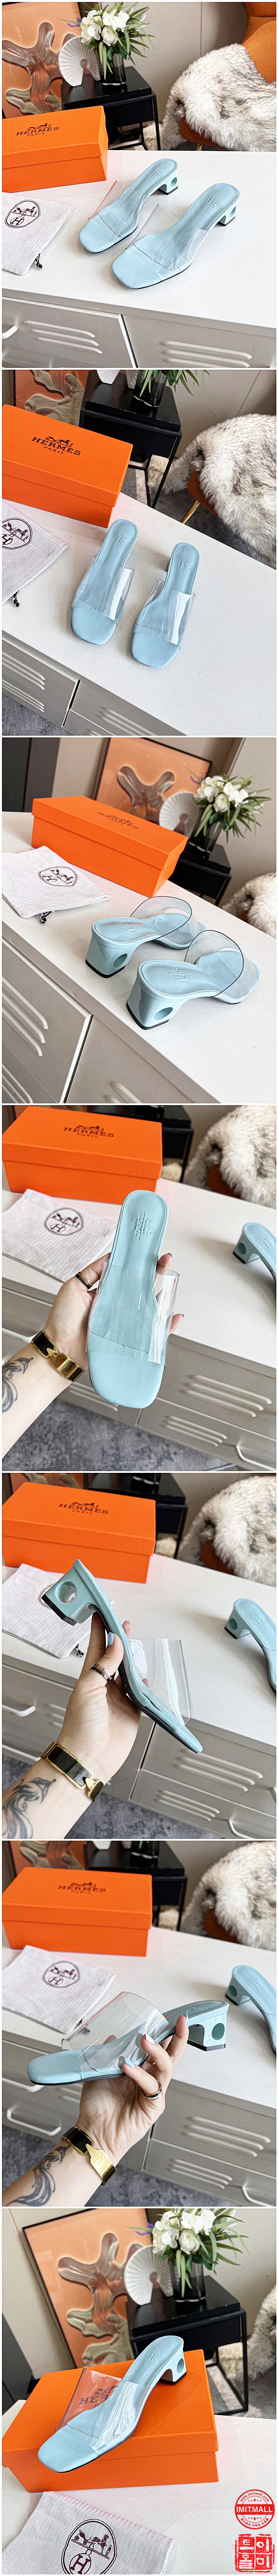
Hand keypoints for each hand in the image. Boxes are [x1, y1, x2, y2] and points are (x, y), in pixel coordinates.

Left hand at [46, 1252, 182, 1372]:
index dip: (139, 1263)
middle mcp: (117, 1306)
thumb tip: (110, 1256)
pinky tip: (173, 1318)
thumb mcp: (74, 1287)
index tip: (149, 1252)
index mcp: (106, 1291)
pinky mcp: (128, 1338)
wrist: (61, 1349)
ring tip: (172, 1284)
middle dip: (156, 1273)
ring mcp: (124, 1322)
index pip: (126, 1274)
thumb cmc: (63, 1320)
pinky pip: (151, 1332)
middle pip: (142, 1287)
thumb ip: (92, 1272)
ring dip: (164, 1296)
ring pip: (150, 1308)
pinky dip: (165, 1326)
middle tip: (166, 1261)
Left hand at [58, 1609, 139, 1782]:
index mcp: (89, 1678)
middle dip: (120, 1642)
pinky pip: (141, 1695)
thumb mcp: (88, 1689)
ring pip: (129, 1675)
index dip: (100, 1630)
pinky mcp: (131, 1713)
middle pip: (114, 1659)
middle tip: (125, 1625)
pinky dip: (145, 1686)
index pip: (96, 1647)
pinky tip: (147, 1679)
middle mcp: (104, 1687)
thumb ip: (103, 1665)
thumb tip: (115, 1645)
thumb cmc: (80, 1726)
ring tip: (138, 1648)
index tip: (102, 1613)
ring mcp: (118, 1700)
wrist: (89, 1758)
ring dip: (133, 1661)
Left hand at [77, 2016, 187, 2166]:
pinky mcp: (153, 2106)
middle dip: (178, 2038)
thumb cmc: (97, 2106)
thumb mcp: (100, 2072)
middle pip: (171, 2056)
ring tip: (144, 2040)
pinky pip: (151, 2086)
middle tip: (179, 2022)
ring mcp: (153, 2093)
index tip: (173, 2018)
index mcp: (140, 2070)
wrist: (93, 2131)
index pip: (158, 2048)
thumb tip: (112, 2036)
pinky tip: (128, 2067)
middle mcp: (150, 2079)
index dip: (166, 2033)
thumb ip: (107, 2054)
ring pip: (166, 2067)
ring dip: (157, 2051)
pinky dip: (140, 2074)